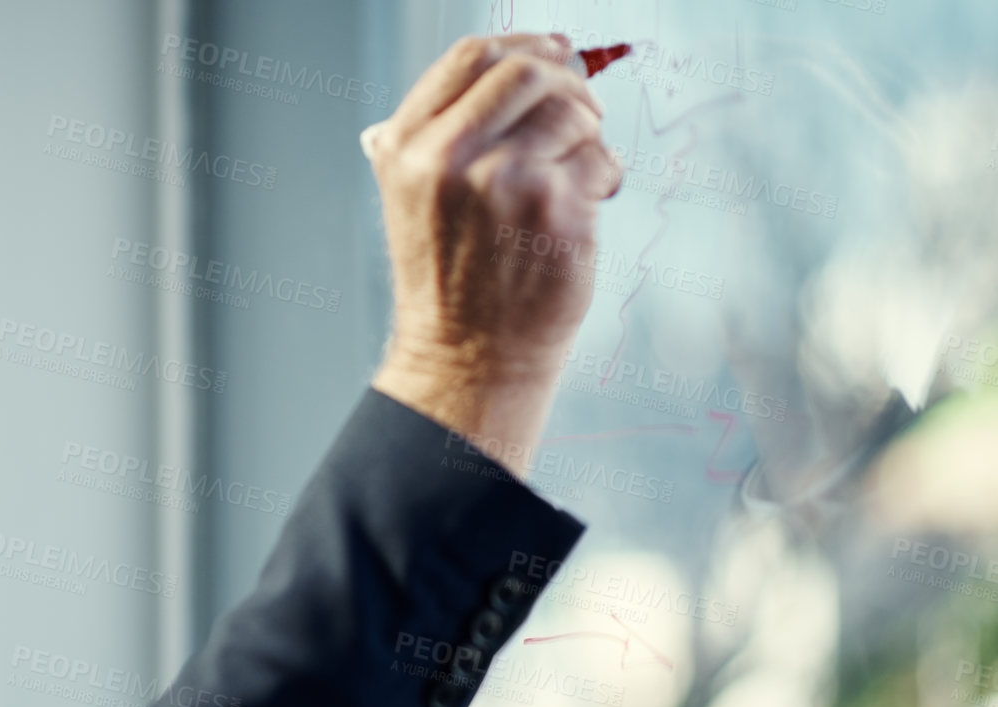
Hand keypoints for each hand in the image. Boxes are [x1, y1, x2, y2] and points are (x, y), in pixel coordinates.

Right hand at [364, 33, 621, 472]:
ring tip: (577, 173)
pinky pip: (599, 159)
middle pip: (526, 72)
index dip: (522, 45)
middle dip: (567, 84)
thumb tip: (514, 56)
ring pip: (571, 112)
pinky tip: (586, 206)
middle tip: (583, 112)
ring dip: (588, 135)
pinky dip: (605, 176)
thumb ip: (442, 132)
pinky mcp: (554, 209)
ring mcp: (503, 182)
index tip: (555, 53)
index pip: (471, 58)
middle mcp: (448, 158)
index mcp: (408, 148)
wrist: (467, 356)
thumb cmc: (450, 278)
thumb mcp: (415, 197)